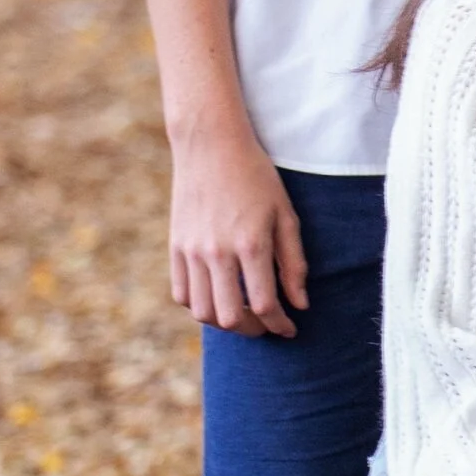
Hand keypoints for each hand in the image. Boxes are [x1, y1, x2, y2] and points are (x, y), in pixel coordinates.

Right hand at [169, 128, 307, 336]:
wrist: (211, 145)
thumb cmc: (256, 177)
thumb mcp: (285, 214)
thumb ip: (294, 262)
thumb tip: (300, 304)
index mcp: (250, 244)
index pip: (265, 304)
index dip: (280, 325)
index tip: (290, 328)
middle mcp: (217, 253)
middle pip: (230, 318)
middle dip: (253, 330)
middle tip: (267, 324)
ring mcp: (191, 251)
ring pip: (203, 312)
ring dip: (225, 322)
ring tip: (243, 314)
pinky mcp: (175, 247)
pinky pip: (181, 293)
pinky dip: (200, 306)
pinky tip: (218, 297)